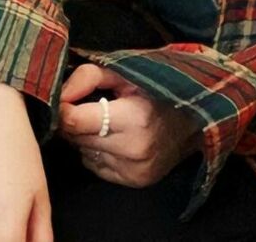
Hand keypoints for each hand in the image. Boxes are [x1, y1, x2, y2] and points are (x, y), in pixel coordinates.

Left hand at [58, 63, 201, 186]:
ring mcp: (135, 170)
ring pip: (83, 152)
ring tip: (106, 120)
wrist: (196, 119)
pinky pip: (95, 166)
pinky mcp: (135, 182)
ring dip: (85, 136)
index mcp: (134, 117)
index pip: (75, 121)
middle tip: (87, 104)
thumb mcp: (127, 73)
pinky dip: (96, 151)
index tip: (62, 98)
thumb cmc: (158, 90)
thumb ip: (89, 77)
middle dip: (74, 120)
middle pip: (76, 137)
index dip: (62, 107)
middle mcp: (134, 149)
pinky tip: (114, 137)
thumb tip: (59, 93)